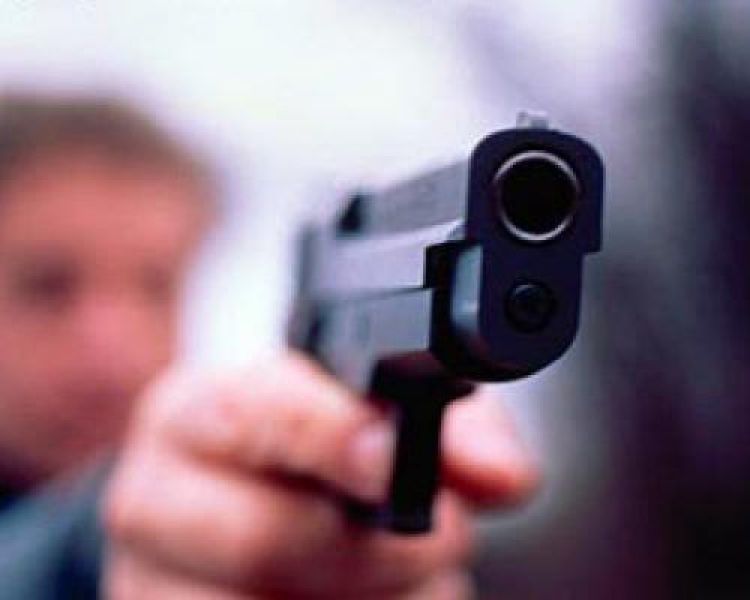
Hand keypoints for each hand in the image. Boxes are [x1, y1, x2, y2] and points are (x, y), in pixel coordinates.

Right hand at [103, 351, 537, 598]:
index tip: (395, 460)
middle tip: (446, 535)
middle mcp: (155, 497)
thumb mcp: (369, 411)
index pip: (249, 414)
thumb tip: (504, 476)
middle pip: (263, 538)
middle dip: (378, 550)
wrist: (235, 505)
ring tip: (402, 577)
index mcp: (196, 412)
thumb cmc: (312, 449)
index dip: (327, 436)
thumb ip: (449, 425)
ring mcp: (152, 585)